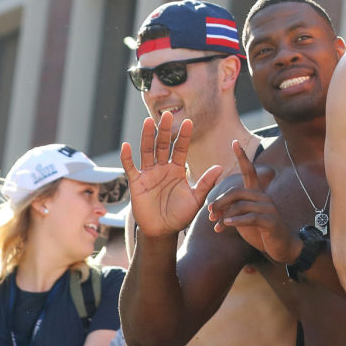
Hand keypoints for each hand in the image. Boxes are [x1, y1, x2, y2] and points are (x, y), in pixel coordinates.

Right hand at [120, 112, 222, 236]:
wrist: (163, 231)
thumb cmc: (180, 215)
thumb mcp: (196, 198)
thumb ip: (206, 183)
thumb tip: (219, 167)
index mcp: (177, 170)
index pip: (180, 149)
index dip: (184, 136)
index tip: (189, 121)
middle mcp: (162, 168)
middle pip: (163, 145)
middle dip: (165, 130)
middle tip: (166, 114)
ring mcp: (148, 174)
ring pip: (147, 151)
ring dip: (147, 137)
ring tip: (148, 122)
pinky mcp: (136, 184)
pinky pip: (131, 168)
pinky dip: (127, 158)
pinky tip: (126, 145)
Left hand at [207, 141, 300, 262]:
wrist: (281, 247)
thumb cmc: (261, 231)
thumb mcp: (244, 218)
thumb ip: (232, 209)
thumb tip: (213, 208)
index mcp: (258, 193)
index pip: (250, 171)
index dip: (242, 157)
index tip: (234, 142)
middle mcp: (264, 197)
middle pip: (237, 191)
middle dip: (220, 201)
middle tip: (209, 212)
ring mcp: (269, 209)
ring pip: (241, 205)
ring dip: (225, 214)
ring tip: (215, 224)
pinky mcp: (271, 221)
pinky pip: (250, 217)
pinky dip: (235, 221)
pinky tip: (226, 225)